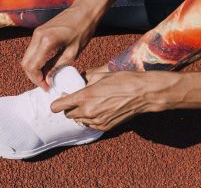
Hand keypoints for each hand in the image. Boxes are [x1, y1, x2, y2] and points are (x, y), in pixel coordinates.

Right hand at [20, 2, 102, 89]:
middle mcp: (37, 36)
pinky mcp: (39, 32)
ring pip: (27, 57)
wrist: (85, 10)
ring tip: (47, 77)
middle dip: (33, 76)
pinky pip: (32, 50)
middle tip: (46, 84)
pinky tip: (46, 66)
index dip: (38, 80)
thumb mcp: (72, 53)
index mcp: (46, 42)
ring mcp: (36, 33)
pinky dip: (36, 61)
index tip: (48, 87)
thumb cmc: (83, 30)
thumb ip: (57, 67)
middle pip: (25, 63)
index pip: (33, 67)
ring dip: (34, 69)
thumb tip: (48, 80)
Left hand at [50, 71, 165, 130]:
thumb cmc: (123, 80)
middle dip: (69, 107)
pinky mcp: (106, 127)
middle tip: (75, 100)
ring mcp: (97, 121)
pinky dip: (90, 119)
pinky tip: (98, 110)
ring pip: (79, 121)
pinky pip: (91, 125)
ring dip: (80, 114)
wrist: (143, 93)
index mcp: (84, 97)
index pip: (58, 106)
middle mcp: (88, 111)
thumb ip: (86, 79)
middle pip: (68, 114)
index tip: (61, 98)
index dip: (57, 103)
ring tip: (89, 104)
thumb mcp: (101, 75)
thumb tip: (78, 79)